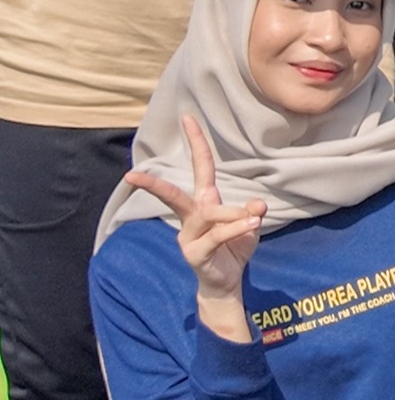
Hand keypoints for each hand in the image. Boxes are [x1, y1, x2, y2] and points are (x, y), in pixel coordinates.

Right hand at [122, 116, 264, 340]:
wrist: (227, 283)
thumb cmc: (234, 248)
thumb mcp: (249, 225)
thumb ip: (252, 212)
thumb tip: (257, 204)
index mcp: (205, 201)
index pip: (200, 166)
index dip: (195, 142)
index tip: (188, 117)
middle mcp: (192, 216)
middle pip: (172, 195)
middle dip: (153, 184)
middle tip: (131, 174)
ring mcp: (189, 236)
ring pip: (207, 215)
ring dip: (232, 214)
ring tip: (254, 217)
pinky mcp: (194, 253)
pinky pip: (216, 235)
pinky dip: (236, 228)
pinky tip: (251, 224)